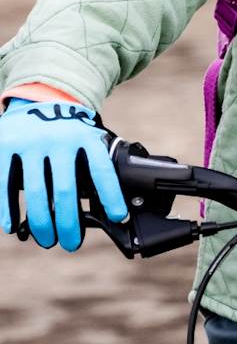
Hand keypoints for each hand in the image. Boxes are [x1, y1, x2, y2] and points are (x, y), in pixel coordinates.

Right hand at [0, 98, 126, 250]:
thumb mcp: (86, 137)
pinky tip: (12, 227)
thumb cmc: (67, 130)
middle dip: (70, 224)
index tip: (119, 217)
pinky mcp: (6, 145)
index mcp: (84, 136)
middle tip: (71, 244)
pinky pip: (5, 184)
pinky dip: (7, 209)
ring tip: (47, 239)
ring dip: (41, 223)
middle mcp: (59, 138)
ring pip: (37, 193)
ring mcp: (31, 142)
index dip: (111, 195)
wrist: (36, 99)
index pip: (101, 170)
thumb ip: (94, 163)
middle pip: (66, 191)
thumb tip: (113, 204)